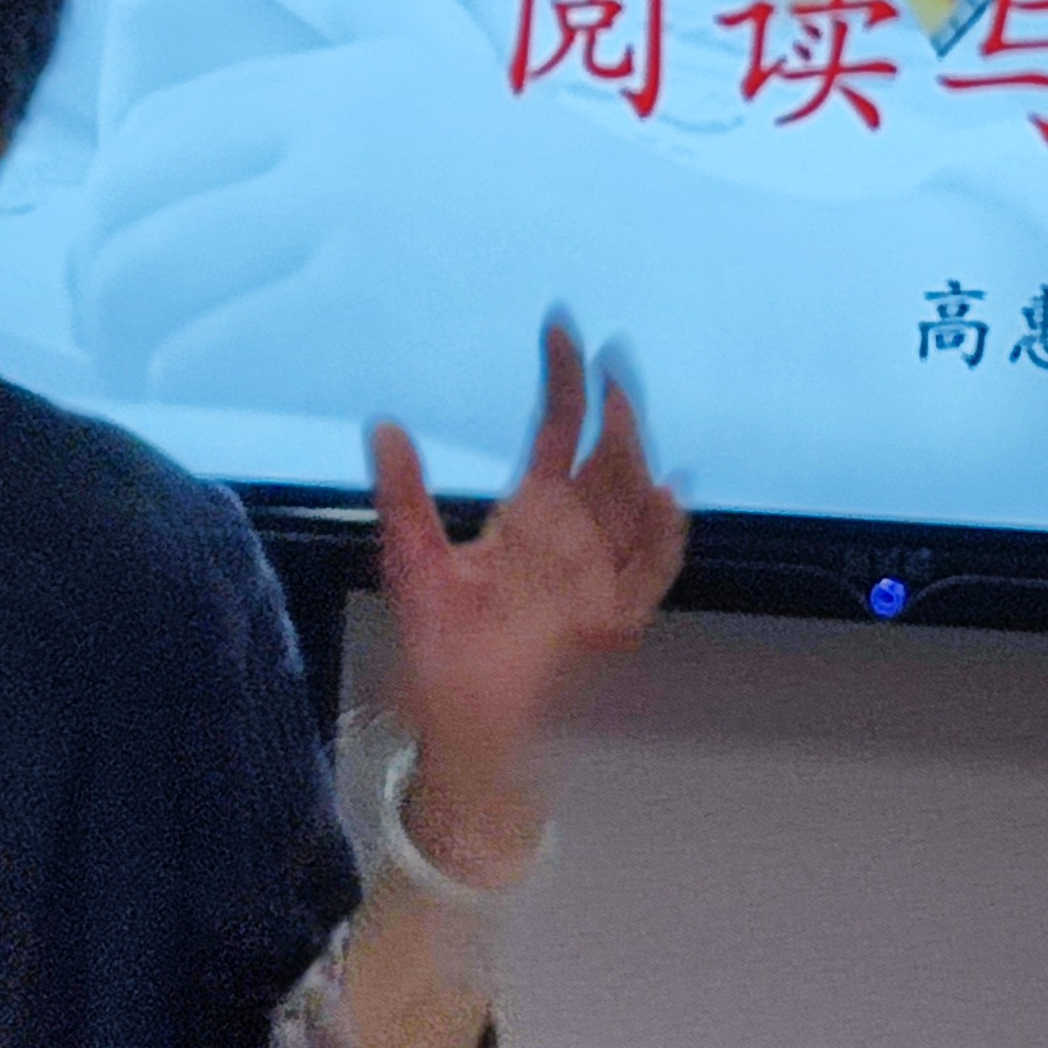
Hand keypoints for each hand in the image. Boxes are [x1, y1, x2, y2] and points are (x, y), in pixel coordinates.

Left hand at [364, 308, 690, 879]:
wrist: (456, 715)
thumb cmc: (439, 642)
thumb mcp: (412, 555)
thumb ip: (404, 492)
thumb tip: (384, 424)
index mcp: (531, 511)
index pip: (557, 430)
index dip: (564, 381)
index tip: (562, 332)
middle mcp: (573, 531)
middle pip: (607, 455)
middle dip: (614, 408)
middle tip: (613, 364)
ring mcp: (598, 568)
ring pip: (633, 499)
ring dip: (635, 455)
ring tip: (626, 413)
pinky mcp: (613, 612)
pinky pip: (651, 568)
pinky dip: (663, 535)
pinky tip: (662, 496)